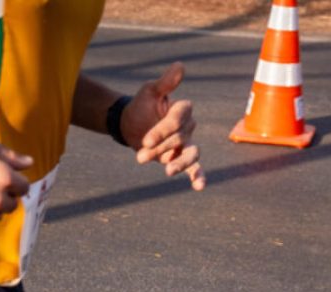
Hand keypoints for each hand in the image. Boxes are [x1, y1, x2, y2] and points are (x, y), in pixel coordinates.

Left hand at [122, 62, 205, 190]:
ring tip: (168, 172)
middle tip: (140, 157)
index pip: (177, 120)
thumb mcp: (150, 92)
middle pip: (179, 139)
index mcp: (182, 108)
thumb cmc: (141, 105)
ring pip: (190, 154)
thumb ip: (166, 83)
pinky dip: (198, 176)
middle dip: (160, 148)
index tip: (146, 141)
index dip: (162, 131)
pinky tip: (199, 186)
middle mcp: (188, 126)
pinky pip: (195, 167)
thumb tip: (180, 65)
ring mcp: (186, 143)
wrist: (130, 125)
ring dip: (179, 164)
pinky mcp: (183, 158)